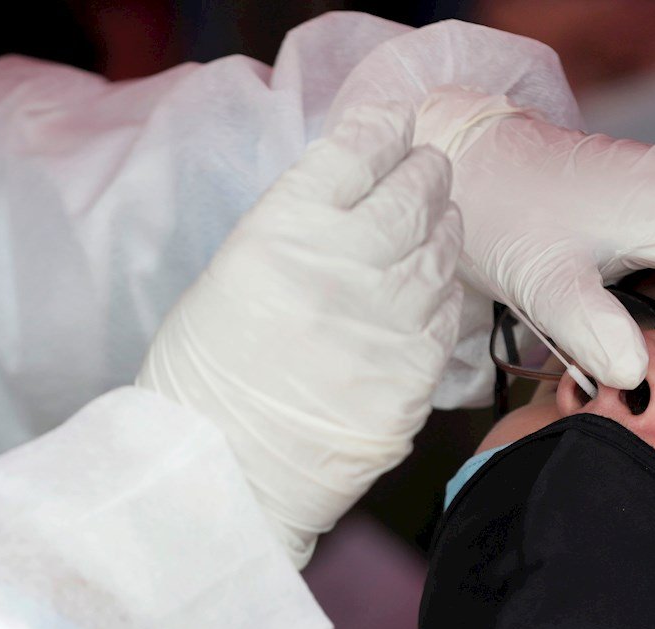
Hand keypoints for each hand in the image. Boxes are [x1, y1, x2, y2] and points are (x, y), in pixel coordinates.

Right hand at [138, 101, 462, 566]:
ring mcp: (391, 317)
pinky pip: (448, 313)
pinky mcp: (418, 369)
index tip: (394, 128)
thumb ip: (296, 232)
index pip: (357, 151)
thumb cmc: (206, 378)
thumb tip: (350, 203)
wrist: (223, 473)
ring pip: (441, 248)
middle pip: (413, 191)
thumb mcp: (230, 275)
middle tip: (426, 168)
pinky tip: (431, 287)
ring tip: (435, 220)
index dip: (383, 131)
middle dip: (424, 173)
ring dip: (441, 227)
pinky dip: (443, 290)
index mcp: (286, 228)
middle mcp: (348, 262)